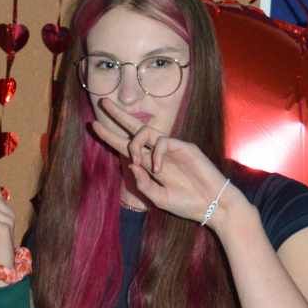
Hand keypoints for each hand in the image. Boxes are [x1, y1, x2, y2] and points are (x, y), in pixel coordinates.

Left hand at [90, 98, 236, 225]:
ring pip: (146, 131)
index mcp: (151, 165)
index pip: (127, 147)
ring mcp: (171, 149)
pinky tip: (157, 169)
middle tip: (102, 102)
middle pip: (135, 128)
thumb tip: (131, 165)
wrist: (212, 205)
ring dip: (134, 143)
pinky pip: (163, 141)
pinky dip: (156, 154)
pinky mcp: (185, 146)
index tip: (94, 126)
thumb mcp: (158, 199)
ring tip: (136, 160)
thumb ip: (143, 184)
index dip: (110, 136)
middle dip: (118, 115)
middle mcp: (158, 153)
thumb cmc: (186, 204)